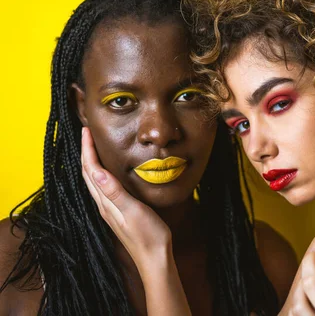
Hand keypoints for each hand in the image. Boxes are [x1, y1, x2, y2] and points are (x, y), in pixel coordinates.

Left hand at [80, 127, 171, 266]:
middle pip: (88, 174)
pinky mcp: (119, 212)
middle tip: (87, 134)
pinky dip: (101, 174)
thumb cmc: (147, 234)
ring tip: (94, 148)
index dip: (87, 150)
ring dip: (91, 162)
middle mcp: (104, 204)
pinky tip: (108, 173)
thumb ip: (115, 192)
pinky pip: (104, 188)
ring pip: (94, 181)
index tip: (86, 131)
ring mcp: (110, 209)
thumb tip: (96, 172)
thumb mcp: (133, 210)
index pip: (91, 170)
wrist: (154, 257)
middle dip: (86, 153)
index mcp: (105, 202)